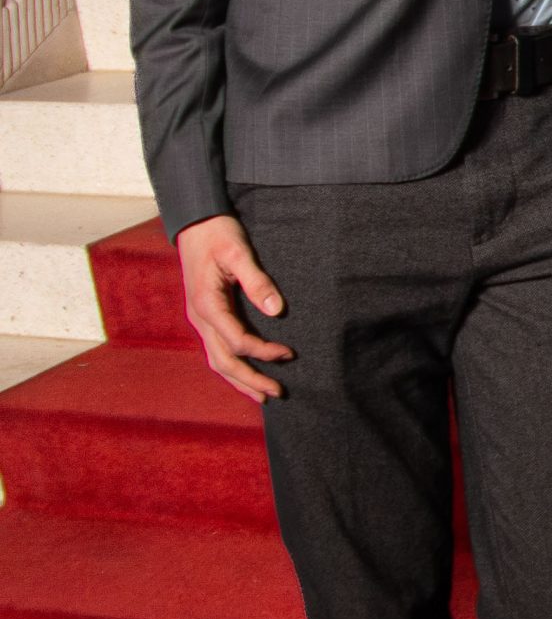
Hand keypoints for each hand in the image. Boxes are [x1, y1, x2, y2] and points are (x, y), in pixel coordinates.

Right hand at [177, 213, 291, 403]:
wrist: (195, 222)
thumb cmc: (218, 234)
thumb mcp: (239, 252)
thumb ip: (257, 282)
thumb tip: (276, 310)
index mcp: (207, 304)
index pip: (237, 341)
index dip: (264, 352)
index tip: (290, 353)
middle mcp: (199, 318)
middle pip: (223, 361)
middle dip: (250, 380)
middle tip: (278, 393)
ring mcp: (199, 319)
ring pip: (215, 360)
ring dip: (239, 380)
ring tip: (262, 396)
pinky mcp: (204, 315)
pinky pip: (215, 349)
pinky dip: (231, 365)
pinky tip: (246, 373)